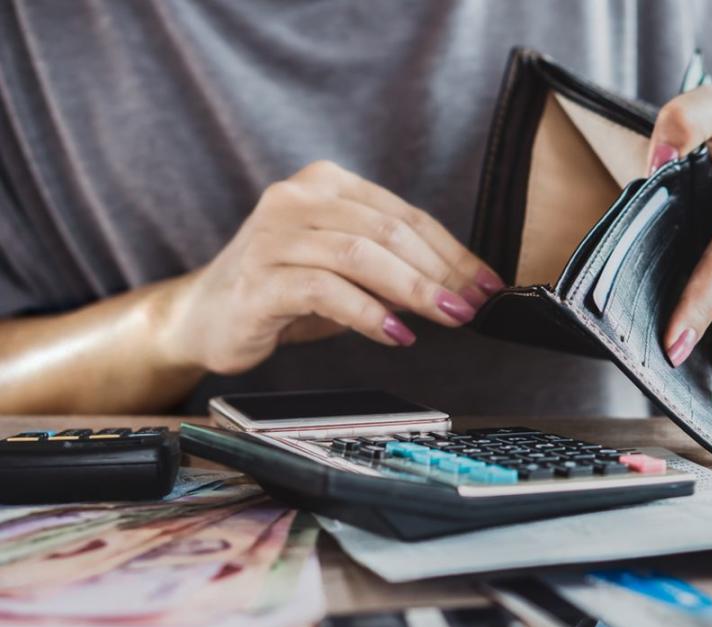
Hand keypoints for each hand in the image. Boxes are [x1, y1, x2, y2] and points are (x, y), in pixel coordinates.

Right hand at [160, 161, 503, 373]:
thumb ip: (390, 267)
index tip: (485, 283)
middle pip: (387, 230)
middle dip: (441, 270)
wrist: (203, 316)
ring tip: (446, 316)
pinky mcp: (259, 279)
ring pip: (360, 254)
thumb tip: (456, 288)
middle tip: (472, 304)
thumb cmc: (282, 291)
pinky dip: (368, 313)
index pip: (404, 214)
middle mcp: (296, 199)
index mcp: (324, 185)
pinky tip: (395, 334)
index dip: (452, 251)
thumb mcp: (343, 270)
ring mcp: (273, 236)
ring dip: (413, 289)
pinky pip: (324, 290)